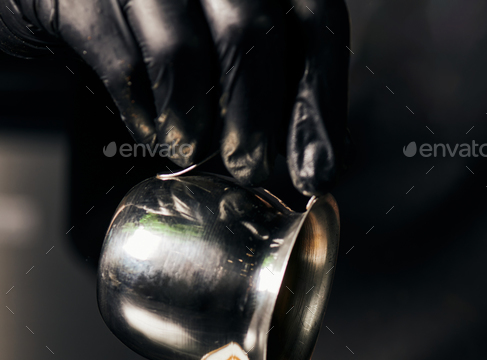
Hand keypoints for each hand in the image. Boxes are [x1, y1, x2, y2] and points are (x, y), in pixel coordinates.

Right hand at [0, 0, 349, 193]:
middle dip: (256, 121)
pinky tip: (153, 132)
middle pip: (250, 34)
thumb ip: (265, 81)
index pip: (315, 19)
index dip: (321, 101)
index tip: (318, 170)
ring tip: (192, 152)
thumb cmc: (158, 23)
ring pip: (184, 54)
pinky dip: (145, 117)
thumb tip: (307, 163)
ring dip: (195, 125)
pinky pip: (123, 67)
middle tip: (251, 171)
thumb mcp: (223, 38)